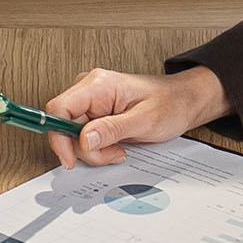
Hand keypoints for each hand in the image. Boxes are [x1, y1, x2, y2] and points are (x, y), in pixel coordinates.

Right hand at [41, 65, 226, 167]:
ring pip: (73, 135)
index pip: (59, 108)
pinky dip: (98, 148)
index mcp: (99, 84)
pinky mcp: (95, 113)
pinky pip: (84, 136)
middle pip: (65, 126)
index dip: (59, 136)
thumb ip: (111, 129)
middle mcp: (90, 89)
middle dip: (86, 149)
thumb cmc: (170, 104)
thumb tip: (82, 138)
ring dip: (94, 150)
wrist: (184, 102)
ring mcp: (91, 101)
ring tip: (118, 148)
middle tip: (112, 154)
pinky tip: (115, 146)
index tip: (69, 158)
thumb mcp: (144, 121)